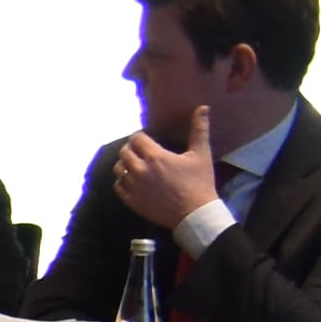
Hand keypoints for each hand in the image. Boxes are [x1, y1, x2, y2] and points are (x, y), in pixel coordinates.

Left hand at [103, 105, 218, 233]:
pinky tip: (132, 180)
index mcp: (155, 157)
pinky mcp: (131, 201)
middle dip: (132, 148)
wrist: (195, 213)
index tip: (147, 139)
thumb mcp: (201, 154)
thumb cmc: (199, 182)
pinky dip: (122, 181)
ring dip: (124, 163)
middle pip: (124, 152)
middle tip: (141, 151)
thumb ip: (199, 129)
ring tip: (135, 164)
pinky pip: (118, 186)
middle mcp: (140, 170)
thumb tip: (203, 108)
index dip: (140, 137)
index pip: (136, 138)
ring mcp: (134, 186)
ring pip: (118, 168)